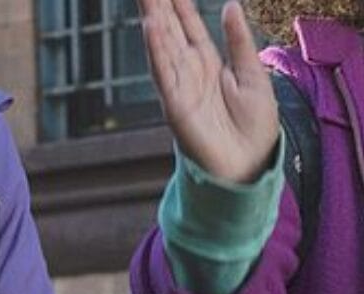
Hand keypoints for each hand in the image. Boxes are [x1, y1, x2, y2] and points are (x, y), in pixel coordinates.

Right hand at [139, 0, 279, 182]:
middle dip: (158, 6)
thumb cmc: (254, 126)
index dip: (178, 3)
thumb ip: (239, 42)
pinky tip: (151, 28)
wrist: (250, 165)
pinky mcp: (176, 107)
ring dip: (153, 20)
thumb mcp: (254, 74)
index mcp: (208, 63)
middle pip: (169, 31)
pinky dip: (157, 51)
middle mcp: (189, 72)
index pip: (187, 26)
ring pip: (162, 47)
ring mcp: (180, 88)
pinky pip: (164, 74)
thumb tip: (229, 5)